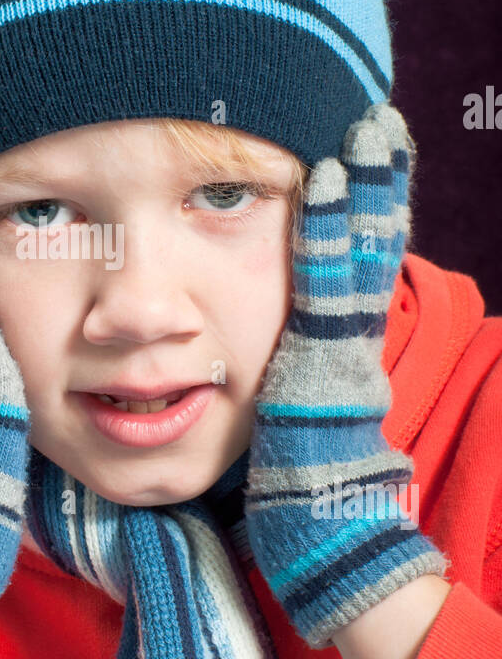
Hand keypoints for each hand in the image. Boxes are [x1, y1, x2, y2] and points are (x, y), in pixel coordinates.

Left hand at [244, 102, 448, 648]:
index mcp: (343, 353)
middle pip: (372, 248)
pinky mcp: (322, 359)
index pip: (358, 269)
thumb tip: (277, 356)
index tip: (371, 162)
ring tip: (366, 132)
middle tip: (381, 124)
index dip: (370, 214)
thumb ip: (294, 378)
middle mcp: (352, 342)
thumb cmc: (302, 486)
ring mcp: (343, 348)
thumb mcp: (298, 419)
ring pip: (358, 254)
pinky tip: (323, 183)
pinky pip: (324, 284)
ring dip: (364, 190)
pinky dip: (329, 231)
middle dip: (380, 186)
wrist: (323, 534)